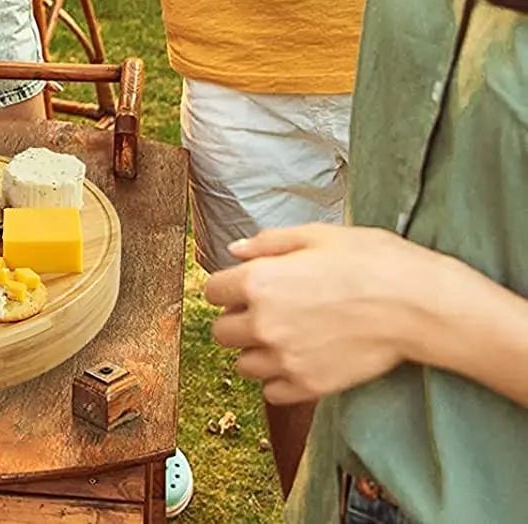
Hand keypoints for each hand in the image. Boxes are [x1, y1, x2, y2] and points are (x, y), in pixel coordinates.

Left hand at [204, 223, 427, 403]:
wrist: (418, 305)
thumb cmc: (371, 262)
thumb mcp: (315, 236)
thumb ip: (268, 243)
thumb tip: (236, 250)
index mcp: (259, 282)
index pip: (212, 292)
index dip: (228, 286)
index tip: (244, 285)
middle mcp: (265, 324)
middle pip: (221, 332)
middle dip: (237, 319)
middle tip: (264, 310)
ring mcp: (287, 360)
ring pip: (243, 365)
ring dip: (256, 351)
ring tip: (283, 336)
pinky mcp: (311, 386)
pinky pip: (272, 393)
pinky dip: (279, 380)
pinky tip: (299, 359)